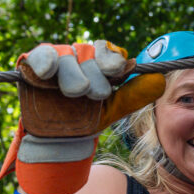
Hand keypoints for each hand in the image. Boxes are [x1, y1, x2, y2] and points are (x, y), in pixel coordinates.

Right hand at [0, 41, 164, 193]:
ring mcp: (55, 59)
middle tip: (94, 94)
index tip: (118, 71)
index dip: (113, 60)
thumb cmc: (85, 121)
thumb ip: (134, 94)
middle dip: (95, 73)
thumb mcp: (112, 109)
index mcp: (98, 63)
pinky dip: (46, 61)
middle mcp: (78, 57)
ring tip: (76, 93)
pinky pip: (41, 54)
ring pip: (68, 55)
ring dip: (74, 74)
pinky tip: (49, 73)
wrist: (59, 141)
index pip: (109, 51)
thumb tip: (160, 80)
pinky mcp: (32, 64)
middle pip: (90, 52)